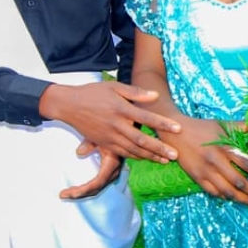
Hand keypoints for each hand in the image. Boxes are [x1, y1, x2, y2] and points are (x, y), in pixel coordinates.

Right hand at [40, 81, 180, 162]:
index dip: (162, 124)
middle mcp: (116, 125)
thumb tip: (155, 96)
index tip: (178, 128)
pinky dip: (135, 157)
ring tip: (166, 160)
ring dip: (150, 156)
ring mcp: (109, 136)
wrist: (69, 105)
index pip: (146, 118)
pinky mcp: (103, 143)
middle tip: (175, 154)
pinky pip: (122, 153)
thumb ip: (135, 92)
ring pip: (133, 150)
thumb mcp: (114, 87)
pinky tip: (147, 158)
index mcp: (121, 109)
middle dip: (159, 148)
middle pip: (141, 140)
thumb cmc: (94, 93)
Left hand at [59, 141, 123, 199]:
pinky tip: (77, 189)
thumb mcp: (100, 137)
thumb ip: (90, 144)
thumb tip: (78, 153)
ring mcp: (111, 175)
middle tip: (63, 195)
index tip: (71, 193)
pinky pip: (97, 186)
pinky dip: (86, 189)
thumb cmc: (112, 135)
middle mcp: (113, 172)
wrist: (125, 136)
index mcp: (111, 164)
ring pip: (95, 189)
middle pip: (95, 190)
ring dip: (81, 193)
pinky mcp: (108, 175)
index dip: (84, 190)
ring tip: (67, 193)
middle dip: (78, 194)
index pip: (97, 182)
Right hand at [173, 117, 247, 208]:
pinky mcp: (197, 178)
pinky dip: (227, 198)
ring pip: (228, 192)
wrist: (176, 133)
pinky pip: (215, 193)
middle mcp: (216, 162)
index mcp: (224, 148)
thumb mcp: (223, 125)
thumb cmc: (202, 127)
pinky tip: (238, 201)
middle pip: (240, 183)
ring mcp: (206, 172)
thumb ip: (243, 125)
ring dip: (245, 201)